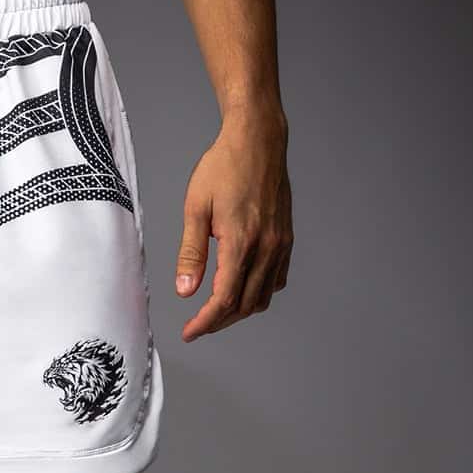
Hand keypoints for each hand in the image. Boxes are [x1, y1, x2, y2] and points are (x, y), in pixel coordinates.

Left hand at [174, 109, 292, 340]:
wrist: (258, 140)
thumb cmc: (224, 167)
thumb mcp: (196, 208)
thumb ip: (191, 253)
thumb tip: (185, 291)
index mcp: (241, 241)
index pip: (224, 300)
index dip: (205, 322)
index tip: (189, 333)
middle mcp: (267, 247)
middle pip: (244, 305)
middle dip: (218, 322)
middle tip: (197, 325)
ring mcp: (281, 244)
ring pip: (262, 298)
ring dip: (238, 311)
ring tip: (215, 311)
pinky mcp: (287, 239)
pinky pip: (276, 280)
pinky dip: (257, 294)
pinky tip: (240, 289)